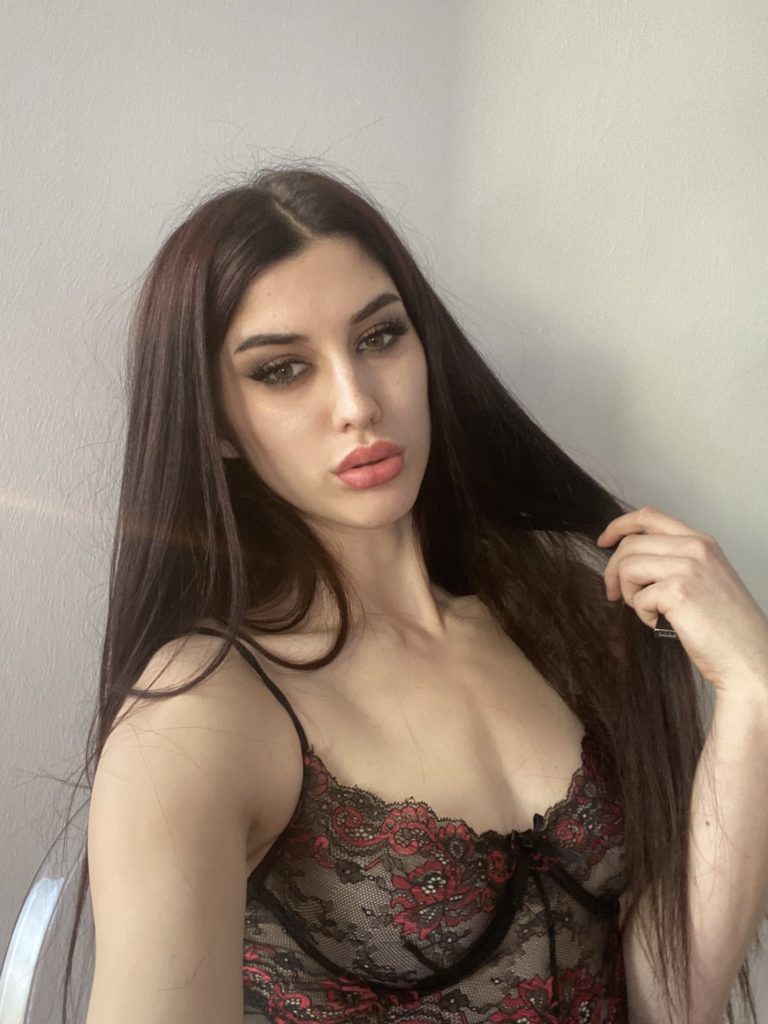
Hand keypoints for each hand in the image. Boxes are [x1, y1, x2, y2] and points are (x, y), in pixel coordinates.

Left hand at [596, 506, 767, 695]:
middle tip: (614, 593)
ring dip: (628, 592)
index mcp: (701, 541)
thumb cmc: (725, 626)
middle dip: (613, 569)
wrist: (748, 657)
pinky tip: (660, 623)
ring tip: (647, 610)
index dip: (620, 525)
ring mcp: (688, 567)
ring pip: (628, 566)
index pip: (650, 516)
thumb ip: (674, 560)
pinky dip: (642, 614)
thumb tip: (630, 558)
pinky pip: (637, 596)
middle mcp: (695, 548)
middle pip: (631, 543)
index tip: (604, 541)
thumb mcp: (704, 578)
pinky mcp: (678, 592)